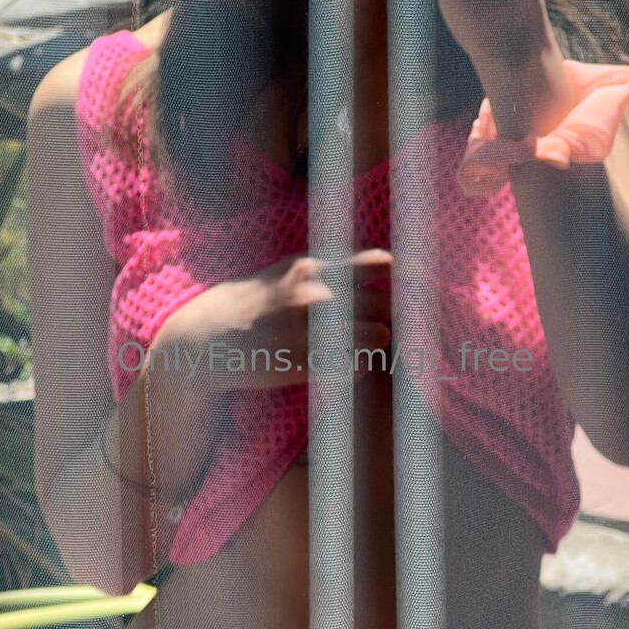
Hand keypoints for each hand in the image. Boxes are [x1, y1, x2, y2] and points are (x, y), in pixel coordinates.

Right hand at [151, 250, 392, 390]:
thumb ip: (334, 265)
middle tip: (389, 322)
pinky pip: (353, 366)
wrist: (209, 335)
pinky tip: (349, 362)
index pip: (380, 264)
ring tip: (369, 343)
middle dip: (392, 315)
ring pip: (376, 337)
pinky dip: (359, 365)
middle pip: (385, 304)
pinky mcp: (301, 365)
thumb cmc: (257, 299)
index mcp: (313, 268)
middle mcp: (314, 297)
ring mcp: (308, 332)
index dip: (407, 275)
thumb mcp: (289, 269)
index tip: (419, 285)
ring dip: (379, 341)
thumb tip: (387, 263)